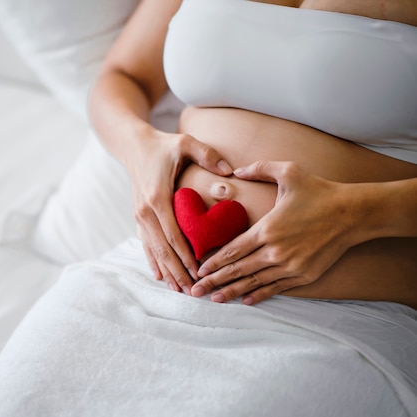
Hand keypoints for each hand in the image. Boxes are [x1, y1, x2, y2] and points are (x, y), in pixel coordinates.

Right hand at [128, 128, 231, 293]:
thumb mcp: (185, 143)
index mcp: (157, 197)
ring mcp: (139, 215)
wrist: (134, 146)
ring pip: (153, 250)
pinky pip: (146, 244)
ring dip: (166, 271)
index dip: (186, 255)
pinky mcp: (138, 216)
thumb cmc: (163, 146)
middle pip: (162, 248)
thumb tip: (230, 170)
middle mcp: (145, 210)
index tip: (199, 271)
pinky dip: (153, 261)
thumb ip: (207, 155)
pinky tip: (161, 277)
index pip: (173, 234)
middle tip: (193, 291)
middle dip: (177, 271)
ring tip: (180, 290)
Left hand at [192, 161, 358, 303]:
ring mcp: (290, 265)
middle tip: (195, 291)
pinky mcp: (304, 275)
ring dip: (232, 292)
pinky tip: (246, 300)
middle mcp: (275, 251)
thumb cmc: (319, 191)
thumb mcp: (288, 171)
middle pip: (238, 270)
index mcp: (267, 228)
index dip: (213, 262)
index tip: (198, 270)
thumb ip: (259, 168)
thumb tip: (236, 169)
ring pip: (254, 282)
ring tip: (215, 300)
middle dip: (214, 282)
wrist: (353, 213)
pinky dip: (259, 294)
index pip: (232, 251)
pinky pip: (276, 288)